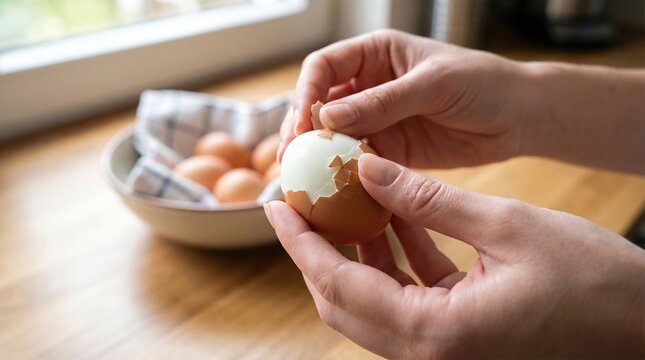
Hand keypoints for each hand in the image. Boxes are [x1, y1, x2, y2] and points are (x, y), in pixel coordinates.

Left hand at [264, 154, 644, 358]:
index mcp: (435, 334)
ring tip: (348, 204)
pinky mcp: (459, 343)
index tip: (276, 206)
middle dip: (318, 250)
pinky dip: (395, 263)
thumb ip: (428, 200)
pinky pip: (408, 302)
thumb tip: (368, 170)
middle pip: (343, 301)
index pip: (338, 284)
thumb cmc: (594, 283)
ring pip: (372, 302)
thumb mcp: (506, 225)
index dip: (301, 242)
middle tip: (303, 205)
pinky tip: (395, 223)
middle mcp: (429, 356)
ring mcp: (443, 355)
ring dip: (357, 254)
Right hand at [278, 29, 527, 168]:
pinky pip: (358, 161)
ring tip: (303, 179)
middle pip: (319, 104)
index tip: (305, 123)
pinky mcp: (390, 150)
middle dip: (302, 128)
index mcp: (375, 55)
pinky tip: (334, 190)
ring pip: (334, 136)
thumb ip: (382, 101)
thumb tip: (327, 117)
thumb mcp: (432, 85)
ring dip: (317, 156)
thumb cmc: (483, 83)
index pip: (324, 67)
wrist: (519, 117)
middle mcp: (369, 86)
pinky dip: (344, 174)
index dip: (306, 92)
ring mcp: (378, 120)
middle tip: (292, 158)